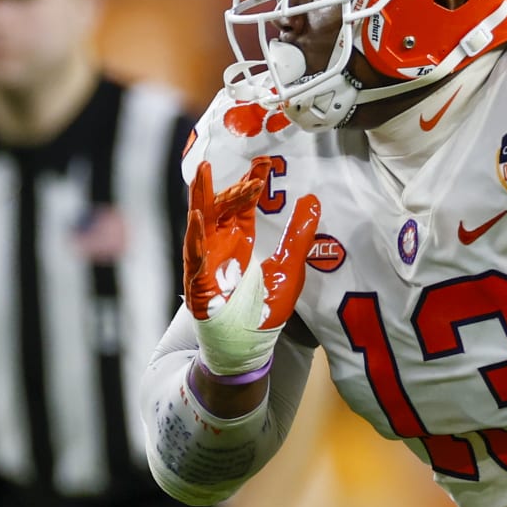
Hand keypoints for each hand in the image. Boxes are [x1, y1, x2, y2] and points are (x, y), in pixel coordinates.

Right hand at [184, 158, 320, 375]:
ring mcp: (206, 261)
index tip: (263, 162)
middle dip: (230, 186)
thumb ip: (298, 236)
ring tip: (203, 175)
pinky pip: (194, 256)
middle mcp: (219, 245)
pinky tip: (198, 218)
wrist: (248, 344)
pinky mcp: (198, 282)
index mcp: (239, 240)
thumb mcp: (289, 267)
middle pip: (220, 208)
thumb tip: (313, 200)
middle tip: (244, 167)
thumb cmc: (263, 308)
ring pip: (200, 224)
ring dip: (202, 199)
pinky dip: (195, 237)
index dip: (251, 184)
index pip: (242, 205)